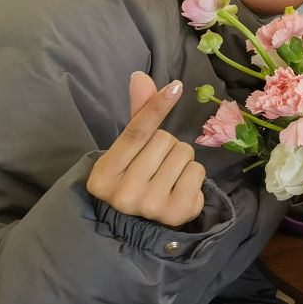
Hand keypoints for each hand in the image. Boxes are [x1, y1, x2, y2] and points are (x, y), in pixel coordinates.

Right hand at [88, 72, 206, 227]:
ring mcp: (152, 206)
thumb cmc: (131, 180)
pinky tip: (178, 189)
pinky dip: (193, 176)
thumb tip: (140, 76)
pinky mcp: (178, 213)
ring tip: (167, 176)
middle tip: (154, 165)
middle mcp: (125, 194)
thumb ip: (137, 115)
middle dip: (166, 145)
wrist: (137, 227)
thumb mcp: (126, 152)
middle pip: (165, 140)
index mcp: (104, 176)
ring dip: (181, 159)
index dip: (156, 107)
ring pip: (185, 153)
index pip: (136, 132)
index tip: (176, 87)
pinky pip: (198, 172)